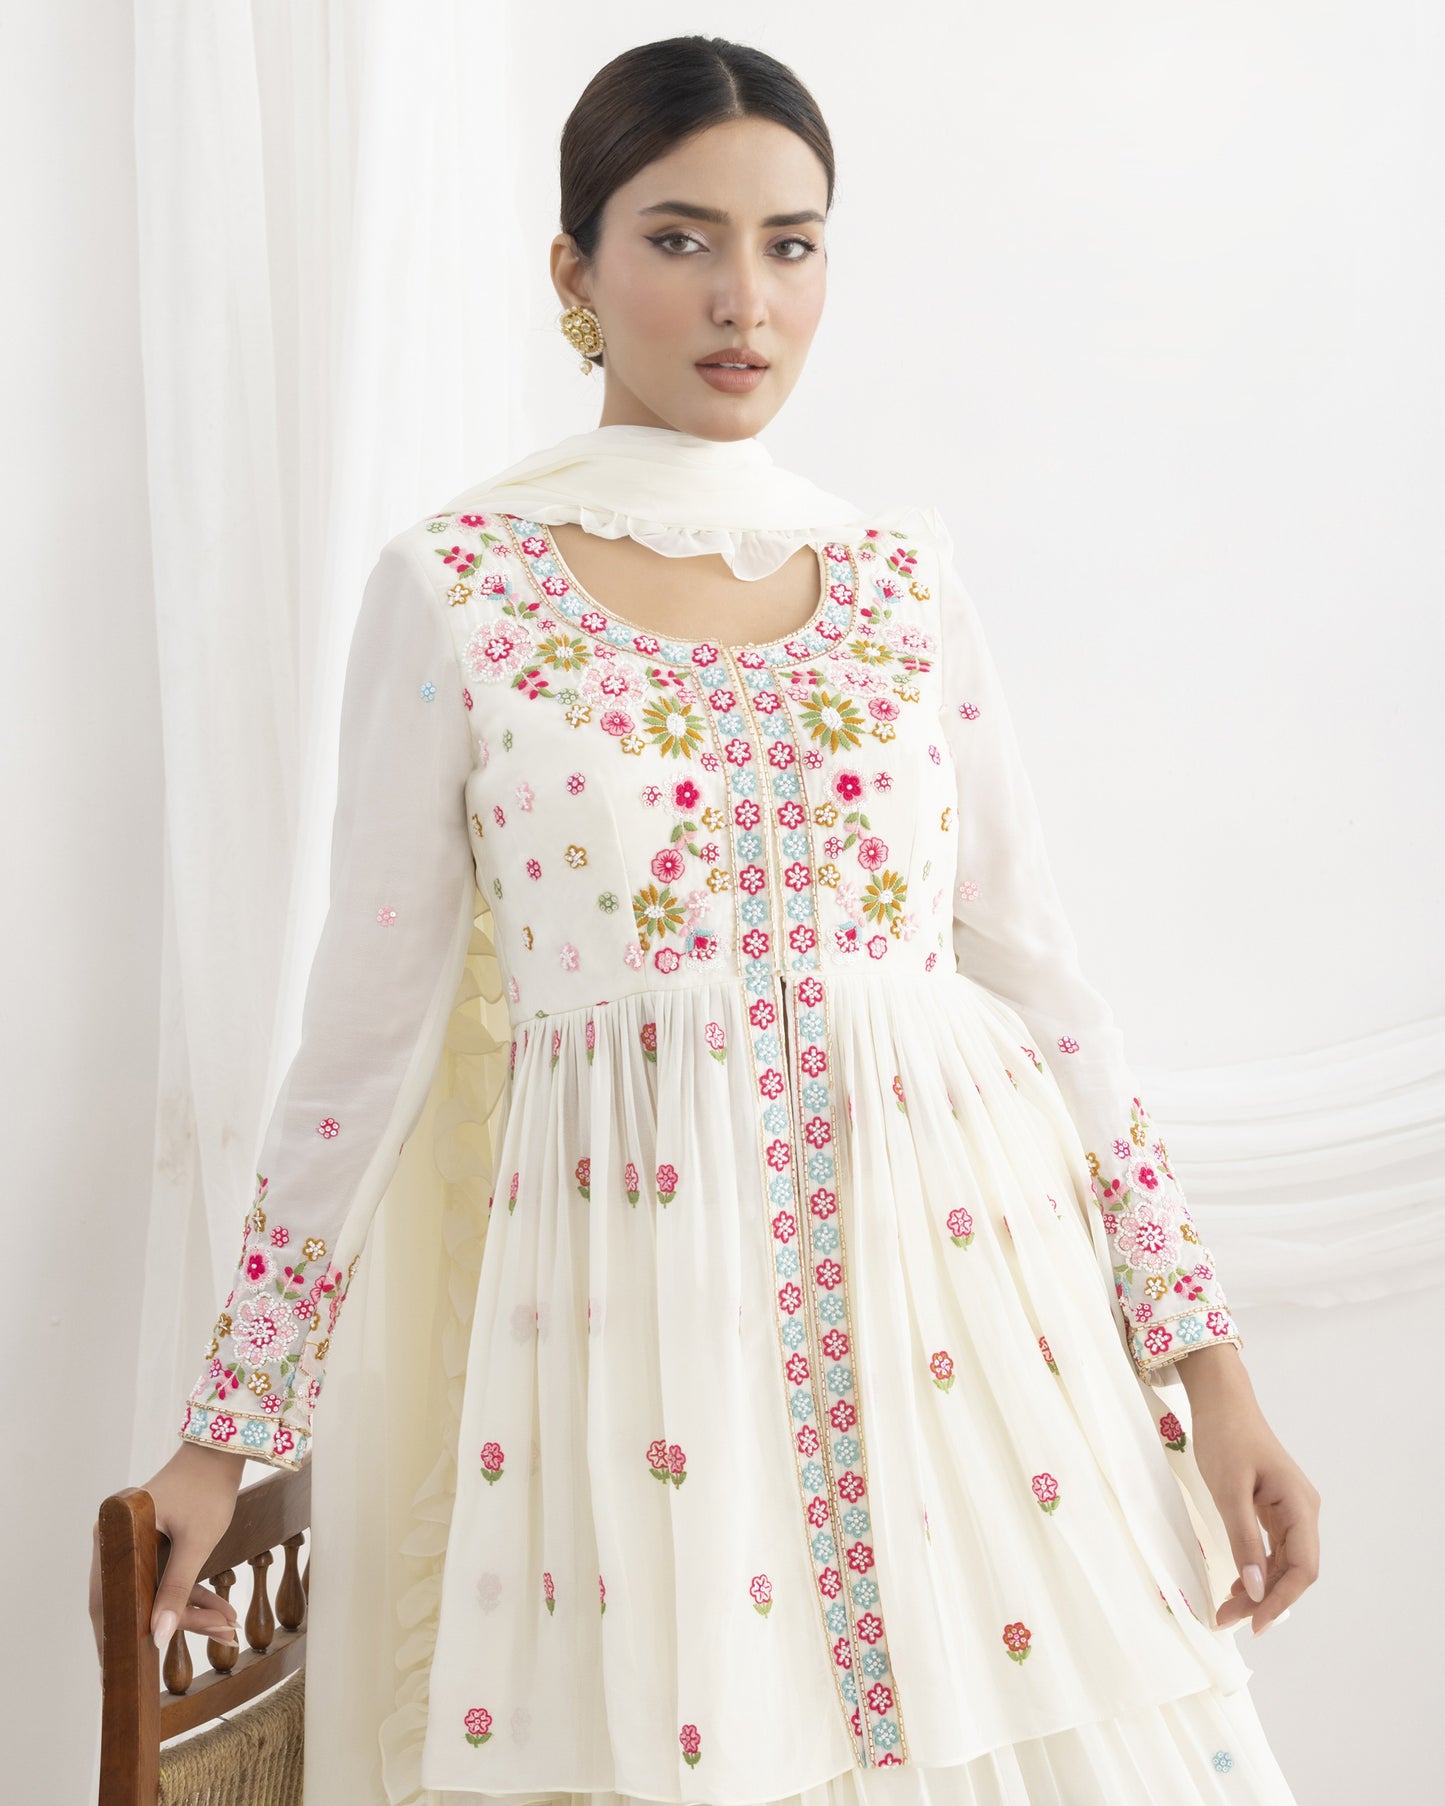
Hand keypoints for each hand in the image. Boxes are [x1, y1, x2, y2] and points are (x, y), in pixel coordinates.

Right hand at [91, 1439, 247, 1674]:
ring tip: (227, 1627)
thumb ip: (177, 1590)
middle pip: (135, 1599)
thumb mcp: (196, 1543)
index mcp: (114, 1536)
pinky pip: (167, 1579)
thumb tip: (158, 1637)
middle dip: (172, 1624)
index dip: (112, 1640)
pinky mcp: (153, 1543)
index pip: (107, 1600)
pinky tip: (221, 1612)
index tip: (117, 1675)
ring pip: (155, 1592)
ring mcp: (134, 1542)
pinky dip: (191, 1594)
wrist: (222, 1451)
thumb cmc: (207, 1489)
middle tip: (204, 1644)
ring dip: (190, 1611)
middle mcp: (116, 1541)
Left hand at [1180, 1352, 1320, 1635]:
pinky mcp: (1274, 1508)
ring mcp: (1290, 1510)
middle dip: (1265, 1600)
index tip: (1255, 1625)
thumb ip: (1244, 1541)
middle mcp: (1303, 1511)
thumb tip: (1256, 1589)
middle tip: (1228, 1619)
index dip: (1281, 1601)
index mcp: (1300, 1506)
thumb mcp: (1229, 1490)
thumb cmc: (1226, 1437)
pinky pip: (1273, 1549)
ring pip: (1282, 1563)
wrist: (1221, 1402)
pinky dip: (1256, 1569)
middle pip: (1294, 1571)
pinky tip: (1237, 1584)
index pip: (1303, 1569)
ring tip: (1228, 1609)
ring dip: (1259, 1589)